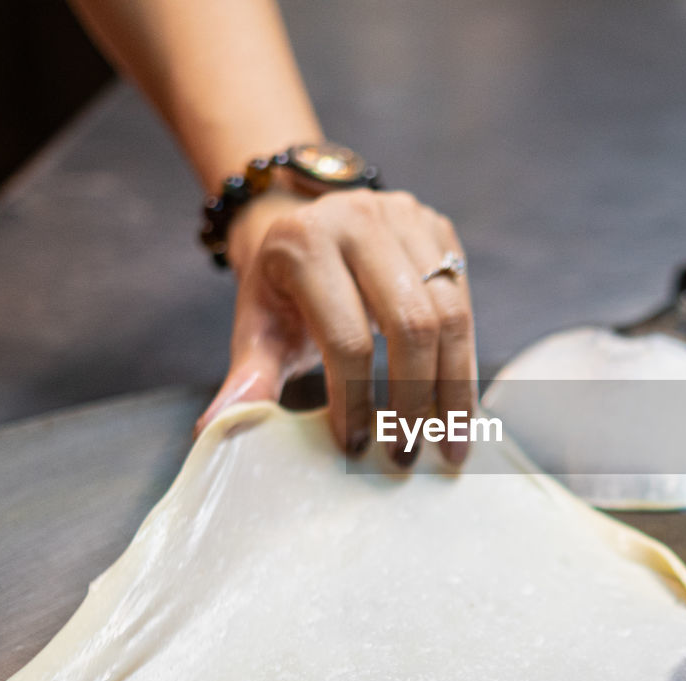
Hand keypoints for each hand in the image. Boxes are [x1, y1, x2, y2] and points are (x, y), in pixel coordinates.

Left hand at [195, 187, 476, 466]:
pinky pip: (465, 304)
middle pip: (412, 325)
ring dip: (454, 389)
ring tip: (449, 443)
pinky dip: (464, 362)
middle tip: (406, 454)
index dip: (355, 399)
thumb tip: (220, 426)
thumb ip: (250, 374)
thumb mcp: (258, 326)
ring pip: (451, 316)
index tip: (356, 447)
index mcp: (306, 244)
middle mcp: (361, 220)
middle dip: (414, 400)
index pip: (346, 337)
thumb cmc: (283, 289)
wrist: (306, 222)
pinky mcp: (440, 232)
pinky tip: (458, 405)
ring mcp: (408, 220)